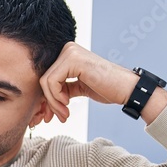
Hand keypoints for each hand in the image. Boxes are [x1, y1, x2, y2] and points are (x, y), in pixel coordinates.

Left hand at [38, 42, 166, 123]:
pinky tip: (67, 104)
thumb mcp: (77, 88)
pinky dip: (56, 98)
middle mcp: (67, 48)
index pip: (45, 77)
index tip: (49, 115)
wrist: (126, 89)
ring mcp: (70, 52)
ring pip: (45, 82)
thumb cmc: (105, 89)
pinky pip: (52, 82)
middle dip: (47, 102)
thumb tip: (41, 102)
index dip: (45, 98)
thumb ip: (61, 89)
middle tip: (56, 118)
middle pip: (43, 79)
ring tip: (64, 114)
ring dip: (53, 103)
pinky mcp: (73, 59)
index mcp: (67, 54)